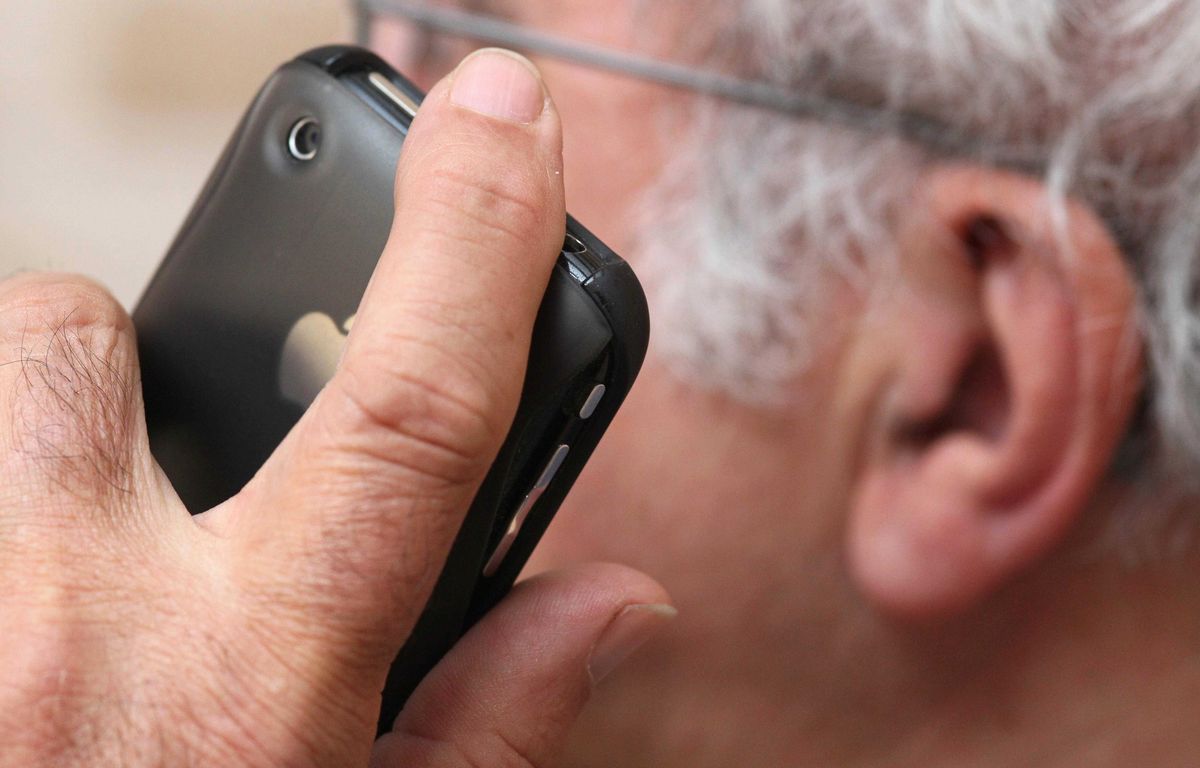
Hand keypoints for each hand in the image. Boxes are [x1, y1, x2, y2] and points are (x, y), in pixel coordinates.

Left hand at [0, 49, 670, 766]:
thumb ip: (491, 722)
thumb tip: (613, 603)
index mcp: (243, 691)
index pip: (418, 402)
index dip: (482, 229)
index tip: (506, 111)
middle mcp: (60, 630)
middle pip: (80, 340)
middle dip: (133, 376)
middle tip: (156, 490)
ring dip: (23, 454)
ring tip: (52, 574)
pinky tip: (10, 619)